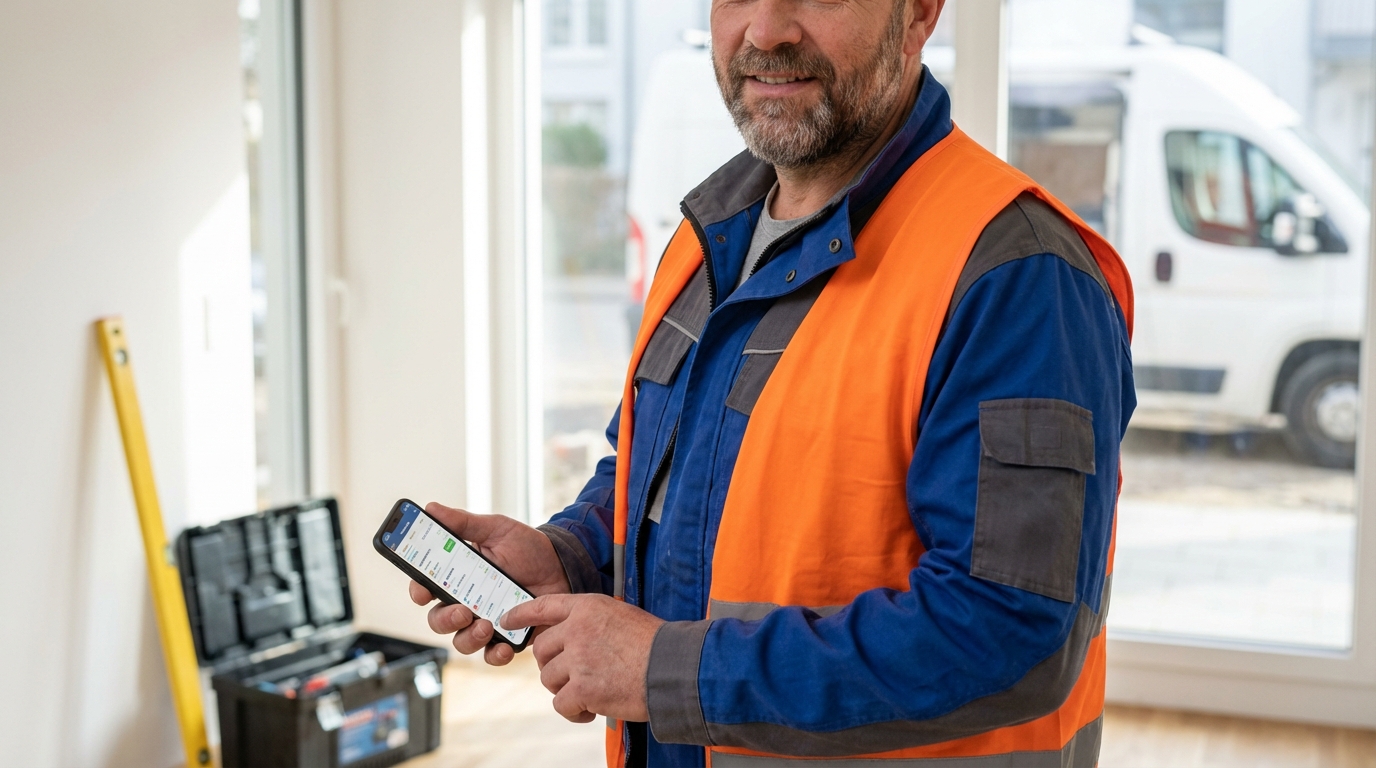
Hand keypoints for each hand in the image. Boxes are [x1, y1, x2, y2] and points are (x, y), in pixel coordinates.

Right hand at [409, 502, 569, 665]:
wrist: (564, 567)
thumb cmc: (528, 548)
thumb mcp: (498, 530)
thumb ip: (465, 524)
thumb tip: (432, 509)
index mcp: (458, 575)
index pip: (426, 587)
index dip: (419, 592)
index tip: (422, 593)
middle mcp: (466, 601)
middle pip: (438, 619)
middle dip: (444, 619)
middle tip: (462, 611)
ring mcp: (485, 621)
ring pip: (461, 640)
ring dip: (468, 638)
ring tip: (485, 626)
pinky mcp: (506, 638)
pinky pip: (492, 655)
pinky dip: (495, 655)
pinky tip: (505, 647)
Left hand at [500, 593, 663, 722]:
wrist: (674, 668)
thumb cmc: (655, 645)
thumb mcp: (621, 617)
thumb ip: (592, 623)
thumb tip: (571, 642)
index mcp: (588, 608)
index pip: (544, 606)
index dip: (521, 613)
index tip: (506, 620)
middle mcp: (578, 630)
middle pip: (541, 650)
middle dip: (551, 666)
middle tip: (571, 677)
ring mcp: (579, 659)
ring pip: (549, 679)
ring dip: (564, 690)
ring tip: (589, 695)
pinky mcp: (583, 688)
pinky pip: (561, 703)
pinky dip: (574, 712)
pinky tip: (591, 711)